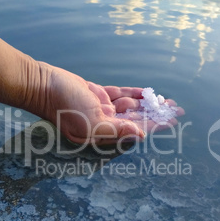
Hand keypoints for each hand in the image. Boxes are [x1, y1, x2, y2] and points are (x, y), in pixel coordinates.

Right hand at [24, 62, 184, 144]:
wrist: (44, 85)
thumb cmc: (65, 106)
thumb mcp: (91, 122)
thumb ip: (116, 131)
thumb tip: (140, 135)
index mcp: (104, 133)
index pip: (135, 130)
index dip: (155, 125)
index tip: (172, 121)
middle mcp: (104, 122)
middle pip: (136, 119)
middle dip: (156, 114)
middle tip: (176, 109)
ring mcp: (101, 108)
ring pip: (130, 107)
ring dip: (148, 103)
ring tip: (166, 100)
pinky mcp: (97, 94)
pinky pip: (120, 94)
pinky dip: (133, 94)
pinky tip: (147, 93)